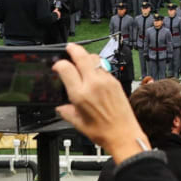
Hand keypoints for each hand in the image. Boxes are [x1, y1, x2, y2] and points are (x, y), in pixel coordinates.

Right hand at [53, 43, 147, 162]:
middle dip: (73, 49)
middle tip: (69, 47)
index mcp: (80, 94)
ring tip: (81, 58)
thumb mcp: (77, 123)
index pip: (66, 68)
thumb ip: (66, 112)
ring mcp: (106, 81)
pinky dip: (96, 66)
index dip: (59, 64)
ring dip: (86, 56)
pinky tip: (93, 72)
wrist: (124, 133)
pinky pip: (103, 68)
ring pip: (95, 59)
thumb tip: (61, 107)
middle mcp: (94, 84)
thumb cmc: (102, 131)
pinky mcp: (115, 82)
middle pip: (82, 57)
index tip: (57, 65)